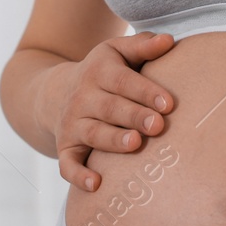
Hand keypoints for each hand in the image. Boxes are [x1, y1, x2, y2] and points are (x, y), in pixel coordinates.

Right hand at [41, 31, 177, 191]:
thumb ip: (143, 46)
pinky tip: (95, 184)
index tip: (168, 104)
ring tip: (135, 144)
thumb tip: (169, 41)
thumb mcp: (117, 52)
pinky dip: (78, 175)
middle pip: (110, 108)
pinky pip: (68, 164)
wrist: (56, 93)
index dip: (145, 92)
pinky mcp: (65, 147)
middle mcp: (83, 97)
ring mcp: (72, 123)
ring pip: (93, 134)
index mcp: (99, 71)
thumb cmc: (103, 73)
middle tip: (158, 125)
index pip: (124, 81)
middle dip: (134, 116)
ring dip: (113, 141)